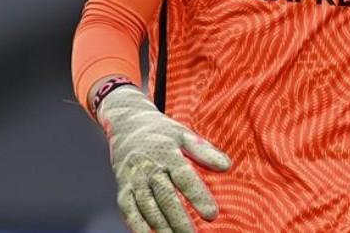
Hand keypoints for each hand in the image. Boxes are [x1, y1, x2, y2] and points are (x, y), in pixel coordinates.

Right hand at [98, 86, 231, 232]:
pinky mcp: (123, 190)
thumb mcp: (183, 134)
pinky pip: (129, 211)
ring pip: (148, 207)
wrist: (126, 125)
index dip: (198, 196)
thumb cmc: (161, 133)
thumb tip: (227, 165)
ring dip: (162, 227)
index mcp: (167, 152)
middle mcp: (149, 167)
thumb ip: (204, 151)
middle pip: (165, 196)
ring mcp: (134, 180)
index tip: (212, 214)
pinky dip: (138, 227)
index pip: (184, 176)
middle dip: (180, 219)